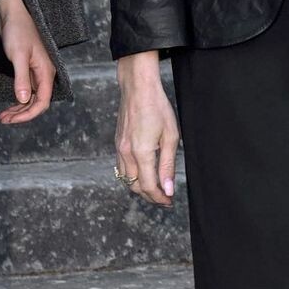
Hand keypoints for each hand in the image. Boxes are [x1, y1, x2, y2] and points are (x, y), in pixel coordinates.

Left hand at [0, 0, 56, 124]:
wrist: (12, 13)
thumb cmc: (18, 30)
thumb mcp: (18, 55)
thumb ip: (22, 78)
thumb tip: (23, 100)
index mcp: (46, 71)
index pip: (42, 101)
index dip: (28, 114)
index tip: (13, 119)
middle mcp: (43, 74)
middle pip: (36, 102)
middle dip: (21, 113)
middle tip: (4, 119)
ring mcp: (35, 71)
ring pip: (30, 97)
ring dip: (19, 108)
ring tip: (4, 115)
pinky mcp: (27, 68)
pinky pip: (25, 89)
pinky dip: (18, 98)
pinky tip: (9, 103)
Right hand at [114, 50, 179, 208]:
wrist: (137, 87)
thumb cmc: (157, 107)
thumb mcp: (171, 136)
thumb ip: (168, 165)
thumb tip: (168, 189)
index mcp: (141, 152)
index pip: (148, 186)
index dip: (160, 198)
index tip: (170, 201)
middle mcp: (127, 153)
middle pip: (135, 186)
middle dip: (150, 196)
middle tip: (165, 197)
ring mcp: (119, 148)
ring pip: (126, 179)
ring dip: (141, 188)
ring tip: (156, 187)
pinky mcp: (118, 143)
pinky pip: (122, 168)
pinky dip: (132, 176)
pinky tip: (144, 173)